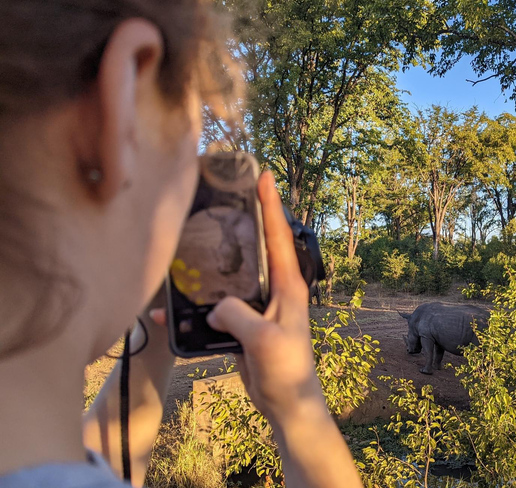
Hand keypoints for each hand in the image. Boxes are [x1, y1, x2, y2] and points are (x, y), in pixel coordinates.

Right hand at [206, 171, 324, 422]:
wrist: (285, 402)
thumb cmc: (286, 368)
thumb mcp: (262, 339)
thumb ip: (236, 314)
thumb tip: (212, 306)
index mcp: (288, 286)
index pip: (279, 236)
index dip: (271, 204)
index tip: (265, 174)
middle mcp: (274, 290)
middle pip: (253, 248)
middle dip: (240, 222)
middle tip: (221, 197)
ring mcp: (257, 307)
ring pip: (229, 277)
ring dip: (208, 267)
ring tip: (184, 248)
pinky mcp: (242, 324)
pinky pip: (216, 308)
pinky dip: (193, 309)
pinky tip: (167, 313)